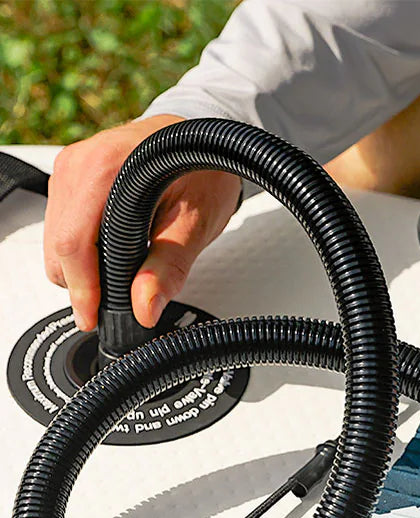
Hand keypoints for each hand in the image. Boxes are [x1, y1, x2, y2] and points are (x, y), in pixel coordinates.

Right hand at [44, 115, 241, 331]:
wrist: (201, 137)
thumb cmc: (203, 172)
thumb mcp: (196, 225)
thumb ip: (169, 267)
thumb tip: (144, 307)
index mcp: (105, 169)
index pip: (74, 243)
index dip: (83, 289)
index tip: (94, 318)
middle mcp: (77, 164)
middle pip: (58, 246)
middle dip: (82, 284)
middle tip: (117, 305)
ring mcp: (69, 168)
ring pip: (55, 239)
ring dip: (82, 267)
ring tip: (122, 278)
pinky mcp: (70, 177)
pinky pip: (61, 226)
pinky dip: (82, 250)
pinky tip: (114, 255)